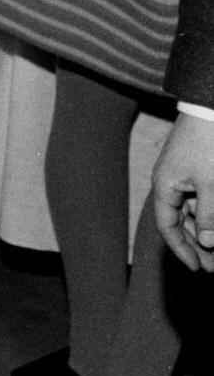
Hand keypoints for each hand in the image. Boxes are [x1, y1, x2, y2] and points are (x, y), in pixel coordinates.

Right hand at [153, 112, 213, 270]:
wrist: (210, 107)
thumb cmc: (208, 142)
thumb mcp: (210, 182)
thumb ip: (208, 214)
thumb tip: (206, 241)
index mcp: (165, 186)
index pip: (167, 226)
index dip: (181, 249)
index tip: (199, 268)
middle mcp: (169, 182)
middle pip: (178, 221)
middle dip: (195, 244)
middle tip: (213, 266)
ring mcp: (182, 175)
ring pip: (190, 211)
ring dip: (203, 230)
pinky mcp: (194, 169)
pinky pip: (198, 198)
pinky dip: (207, 213)